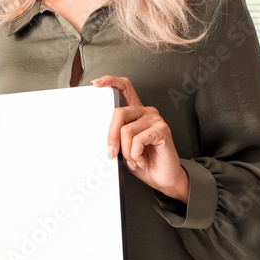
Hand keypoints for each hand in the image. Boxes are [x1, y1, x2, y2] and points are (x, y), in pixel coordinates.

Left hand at [92, 75, 189, 202]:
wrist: (162, 178)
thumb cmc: (142, 161)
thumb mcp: (123, 147)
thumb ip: (115, 135)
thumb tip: (98, 134)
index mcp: (135, 112)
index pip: (124, 87)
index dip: (110, 81)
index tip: (97, 83)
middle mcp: (146, 112)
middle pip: (119, 112)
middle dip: (111, 137)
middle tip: (113, 154)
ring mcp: (155, 119)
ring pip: (127, 130)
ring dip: (126, 152)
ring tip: (134, 159)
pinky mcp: (162, 129)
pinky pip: (138, 139)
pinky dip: (135, 154)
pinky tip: (141, 160)